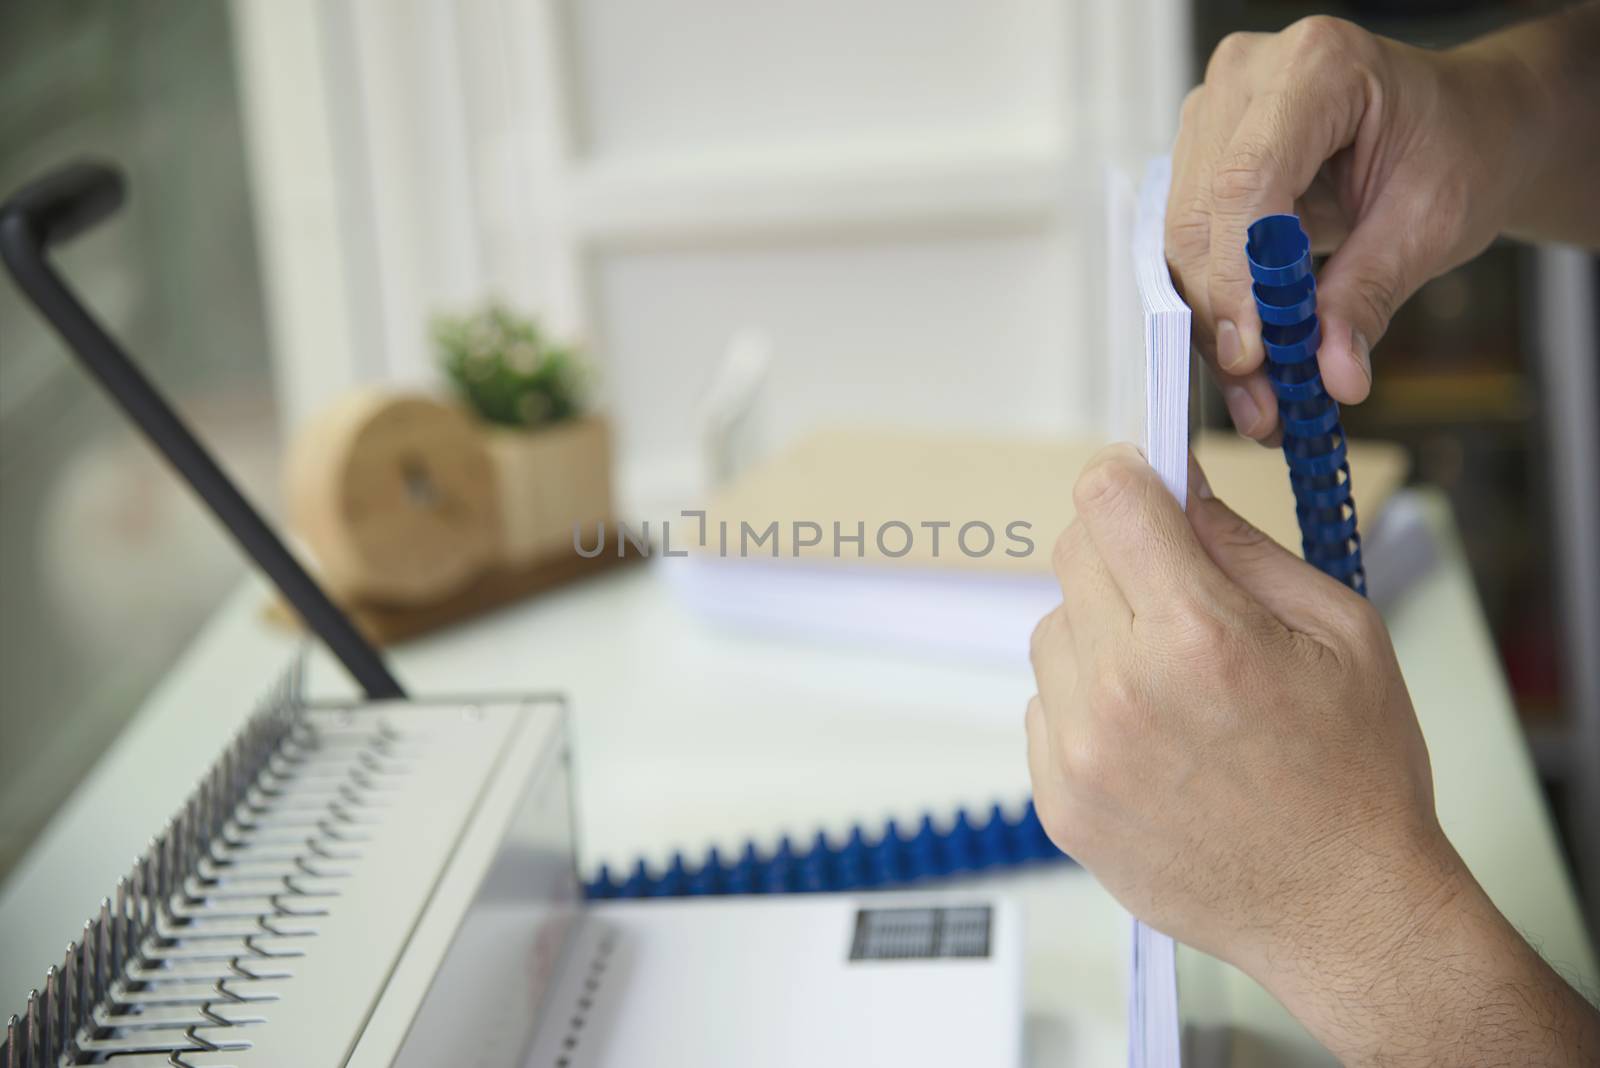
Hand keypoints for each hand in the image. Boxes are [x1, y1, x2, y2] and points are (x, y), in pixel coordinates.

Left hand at [1026, 445, 1599, 1062]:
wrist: (1342, 910)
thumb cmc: (1357, 775)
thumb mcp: (1339, 632)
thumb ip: (1242, 545)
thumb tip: (1176, 483)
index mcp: (1198, 635)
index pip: (1106, 499)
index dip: (1128, 479)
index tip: (1146, 489)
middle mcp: (1122, 690)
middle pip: (1072, 555)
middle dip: (1123, 555)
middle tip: (1180, 598)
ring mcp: (1081, 752)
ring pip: (1052, 631)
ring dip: (1100, 635)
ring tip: (1175, 686)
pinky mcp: (1060, 802)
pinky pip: (1044, 706)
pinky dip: (1085, 705)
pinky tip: (1153, 740)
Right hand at [1166, 16, 1543, 440]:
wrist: (1461, 124)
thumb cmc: (1457, 147)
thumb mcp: (1432, 220)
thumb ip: (1370, 294)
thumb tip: (1332, 377)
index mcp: (1314, 66)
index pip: (1246, 181)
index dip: (1240, 276)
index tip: (1255, 356)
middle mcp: (1245, 78)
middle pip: (1201, 217)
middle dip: (1226, 320)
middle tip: (1263, 402)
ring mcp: (1212, 115)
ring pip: (1182, 243)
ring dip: (1215, 330)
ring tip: (1262, 402)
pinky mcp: (1199, 158)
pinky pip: (1189, 249)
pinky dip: (1217, 314)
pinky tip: (1249, 368)